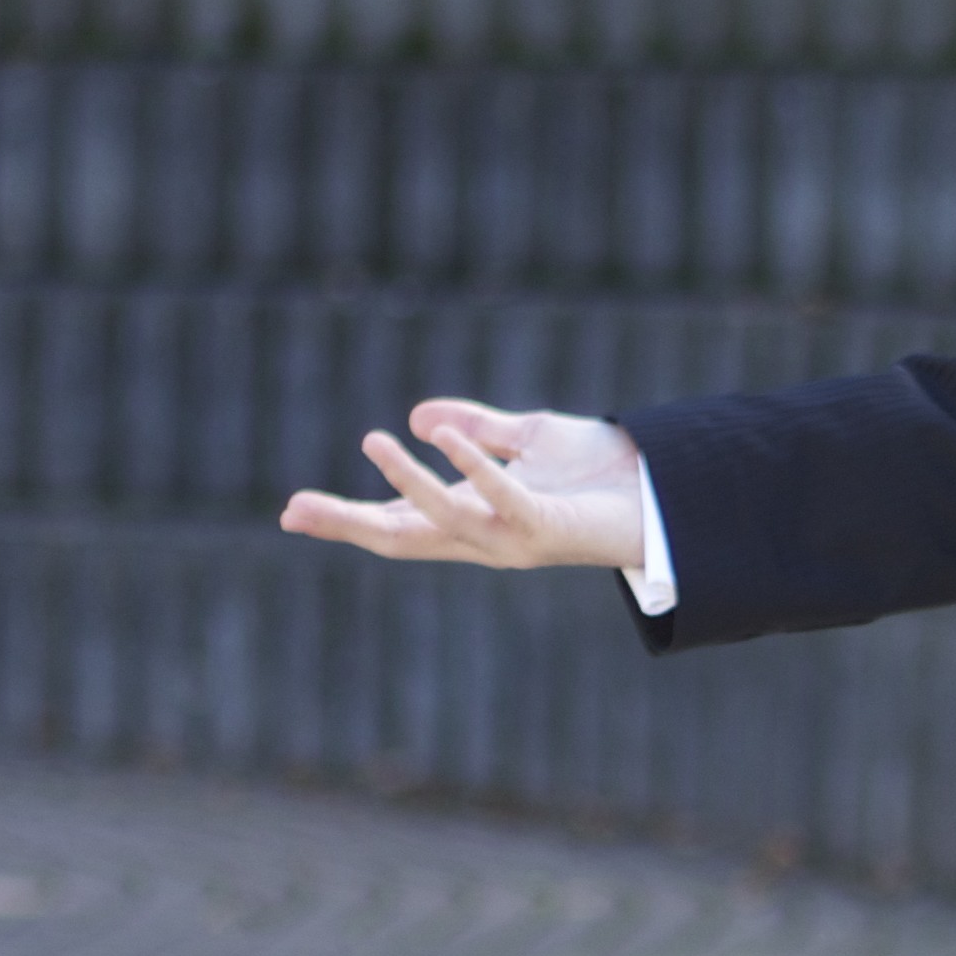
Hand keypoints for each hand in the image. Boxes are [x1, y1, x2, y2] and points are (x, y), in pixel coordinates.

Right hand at [279, 401, 645, 574]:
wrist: (663, 490)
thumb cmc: (597, 471)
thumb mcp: (527, 438)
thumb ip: (477, 428)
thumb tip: (420, 416)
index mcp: (472, 519)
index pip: (396, 521)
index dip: (346, 515)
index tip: (292, 511)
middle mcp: (485, 539)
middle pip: (402, 538)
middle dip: (348, 525)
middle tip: (296, 510)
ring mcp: (514, 540)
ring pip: (444, 521)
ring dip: (406, 482)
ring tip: (373, 441)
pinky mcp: (546, 526)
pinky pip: (501, 498)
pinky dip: (471, 468)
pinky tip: (442, 436)